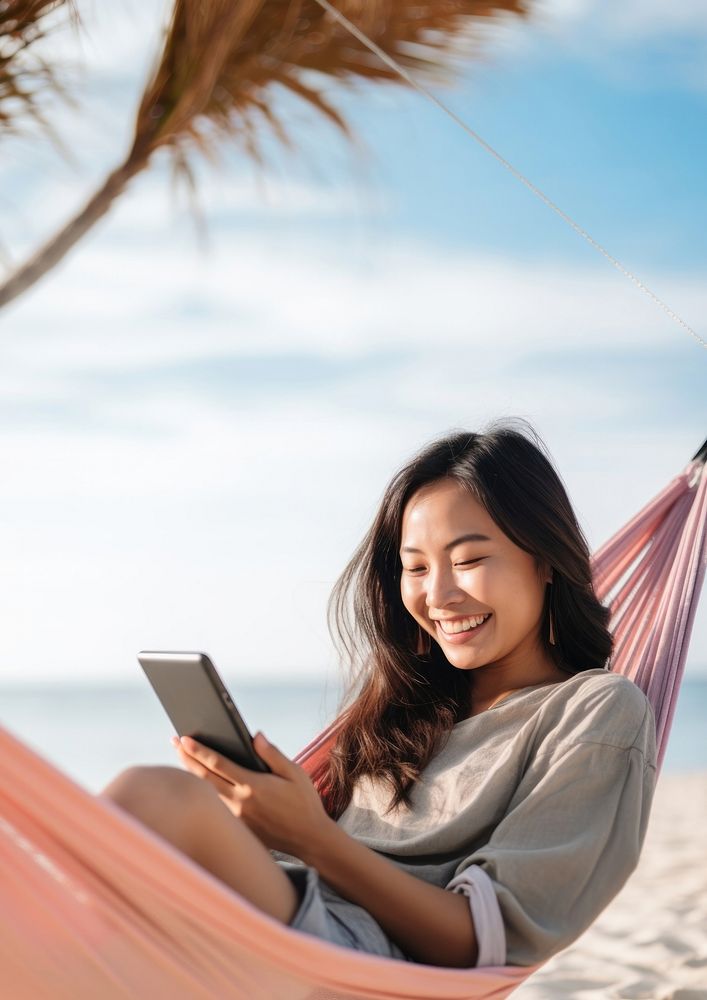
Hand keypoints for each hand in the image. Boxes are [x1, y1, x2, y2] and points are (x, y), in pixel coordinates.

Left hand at [171, 732, 332, 859]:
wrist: (309, 839)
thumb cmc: (304, 803)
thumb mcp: (295, 773)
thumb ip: (272, 754)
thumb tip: (254, 736)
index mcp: (253, 785)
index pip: (218, 764)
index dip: (199, 750)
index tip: (184, 738)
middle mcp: (240, 802)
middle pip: (204, 777)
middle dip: (187, 758)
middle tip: (174, 742)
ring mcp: (236, 817)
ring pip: (207, 792)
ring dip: (192, 773)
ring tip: (182, 757)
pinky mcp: (238, 828)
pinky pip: (215, 806)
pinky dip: (204, 791)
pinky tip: (200, 781)